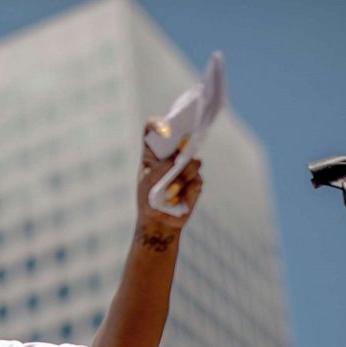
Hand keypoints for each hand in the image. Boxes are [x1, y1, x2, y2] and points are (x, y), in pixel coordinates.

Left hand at [137, 117, 202, 231]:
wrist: (159, 222)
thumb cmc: (148, 199)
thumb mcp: (148, 184)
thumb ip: (160, 169)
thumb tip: (179, 157)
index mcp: (153, 152)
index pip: (152, 129)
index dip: (158, 124)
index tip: (166, 128)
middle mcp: (172, 155)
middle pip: (182, 138)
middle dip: (186, 140)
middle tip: (188, 140)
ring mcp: (186, 167)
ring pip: (193, 162)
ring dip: (183, 175)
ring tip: (172, 190)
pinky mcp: (196, 181)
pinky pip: (197, 181)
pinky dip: (187, 191)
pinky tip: (179, 199)